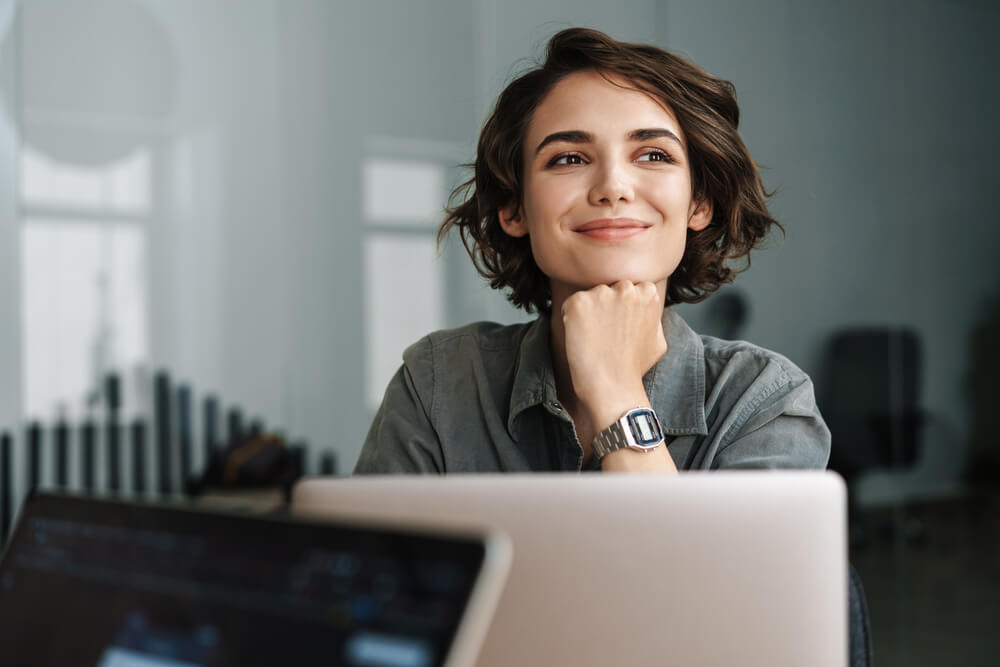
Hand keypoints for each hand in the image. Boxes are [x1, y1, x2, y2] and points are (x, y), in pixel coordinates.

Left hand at [561, 280, 666, 429]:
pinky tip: (581, 338)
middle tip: (605, 334)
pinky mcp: (579, 303)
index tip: (619, 327)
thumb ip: (653, 317)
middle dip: (605, 306)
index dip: (621, 308)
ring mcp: (602, 294)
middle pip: (608, 288)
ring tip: (594, 339)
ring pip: (590, 296)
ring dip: (588, 312)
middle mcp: (626, 288)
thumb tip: (647, 309)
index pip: (629, 287)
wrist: (612, 387)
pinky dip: (570, 319)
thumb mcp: (658, 339)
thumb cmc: (634, 368)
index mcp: (647, 292)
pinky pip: (569, 304)